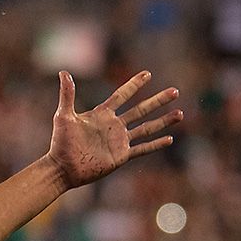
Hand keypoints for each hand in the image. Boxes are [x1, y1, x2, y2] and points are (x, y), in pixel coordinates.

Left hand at [47, 70, 183, 188]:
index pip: (121, 95)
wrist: (62, 168)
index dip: (134, 85)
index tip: (148, 74)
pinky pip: (142, 149)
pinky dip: (155, 144)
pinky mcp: (121, 156)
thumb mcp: (64, 116)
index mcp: (101, 115)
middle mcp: (113, 126)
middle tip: (174, 91)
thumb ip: (67, 94)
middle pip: (140, 110)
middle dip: (157, 101)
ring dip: (163, 121)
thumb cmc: (60, 143)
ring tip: (180, 113)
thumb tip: (63, 72)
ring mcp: (118, 141)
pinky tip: (170, 139)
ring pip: (146, 128)